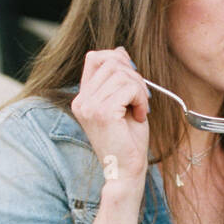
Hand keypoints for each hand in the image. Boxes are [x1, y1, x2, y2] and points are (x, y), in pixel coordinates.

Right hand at [70, 46, 150, 186]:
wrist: (126, 172)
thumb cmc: (128, 143)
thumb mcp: (123, 105)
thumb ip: (119, 80)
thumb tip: (120, 52)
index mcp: (82, 98)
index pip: (94, 58)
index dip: (118, 61)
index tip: (133, 81)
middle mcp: (81, 100)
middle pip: (111, 63)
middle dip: (134, 77)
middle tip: (141, 100)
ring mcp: (89, 105)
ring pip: (121, 74)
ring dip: (139, 89)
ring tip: (140, 109)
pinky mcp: (102, 112)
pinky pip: (128, 88)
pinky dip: (141, 99)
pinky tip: (141, 116)